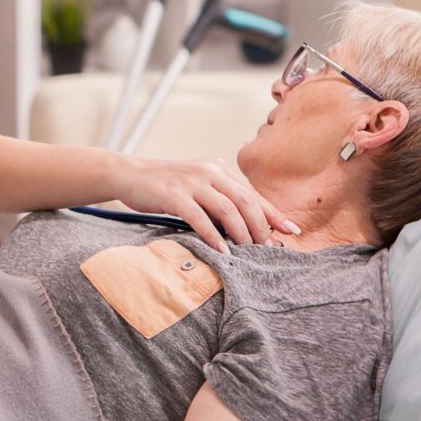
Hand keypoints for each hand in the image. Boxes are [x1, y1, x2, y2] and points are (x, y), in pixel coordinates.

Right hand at [118, 156, 299, 251]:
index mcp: (219, 169)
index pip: (253, 194)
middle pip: (246, 201)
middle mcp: (210, 171)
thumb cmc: (165, 186)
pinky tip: (221, 250)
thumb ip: (218, 200)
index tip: (291, 231)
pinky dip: (213, 235)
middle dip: (260, 227)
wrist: (130, 174)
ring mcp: (192, 182)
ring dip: (241, 233)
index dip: (274, 214)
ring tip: (247, 251)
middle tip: (266, 248)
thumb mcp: (197, 187)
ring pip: (227, 209)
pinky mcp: (174, 194)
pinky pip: (199, 217)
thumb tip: (245, 227)